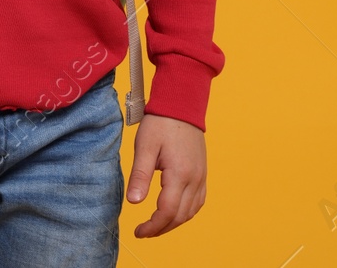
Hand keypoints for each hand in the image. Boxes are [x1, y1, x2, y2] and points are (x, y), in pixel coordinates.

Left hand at [126, 113, 206, 237]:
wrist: (181, 104)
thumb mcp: (144, 147)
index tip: (138, 231)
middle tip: (144, 231)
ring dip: (174, 222)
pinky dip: (186, 212)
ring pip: (191, 211)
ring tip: (156, 224)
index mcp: (179, 174)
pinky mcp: (202, 172)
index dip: (152, 227)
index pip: (168, 212)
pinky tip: (174, 211)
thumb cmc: (161, 123)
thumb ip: (140, 176)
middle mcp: (194, 178)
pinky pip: (198, 201)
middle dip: (162, 228)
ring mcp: (201, 176)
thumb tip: (134, 202)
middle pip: (180, 216)